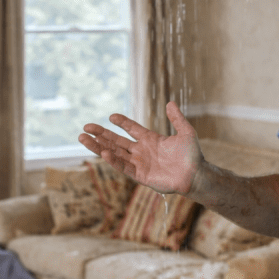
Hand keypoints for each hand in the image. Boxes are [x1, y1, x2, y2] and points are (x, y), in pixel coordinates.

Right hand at [79, 102, 202, 194]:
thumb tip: (170, 102)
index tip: (111, 116)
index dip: (121, 122)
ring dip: (99, 146)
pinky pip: (123, 166)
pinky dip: (112, 160)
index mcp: (151, 139)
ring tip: (83, 138)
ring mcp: (140, 163)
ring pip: (114, 153)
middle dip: (101, 134)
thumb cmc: (192, 155)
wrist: (195, 175)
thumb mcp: (186, 132)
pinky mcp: (140, 175)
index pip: (131, 129)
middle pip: (116, 141)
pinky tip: (103, 152)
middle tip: (86, 127)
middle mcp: (142, 151)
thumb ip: (177, 118)